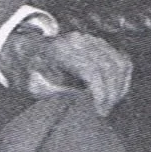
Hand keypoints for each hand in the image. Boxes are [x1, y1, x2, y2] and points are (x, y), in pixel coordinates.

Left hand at [0, 25, 132, 115]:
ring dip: (119, 87)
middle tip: (104, 112)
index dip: (100, 93)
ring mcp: (91, 40)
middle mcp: (78, 41)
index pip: (91, 71)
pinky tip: (116, 93)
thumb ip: (57, 94)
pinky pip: (122, 60)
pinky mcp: (99, 44)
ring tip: (109, 104)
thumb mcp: (34, 86)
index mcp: (60, 50)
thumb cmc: (29, 71)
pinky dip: (123, 78)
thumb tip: (82, 102)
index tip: (99, 110)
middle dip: (111, 94)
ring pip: (119, 63)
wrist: (27, 52)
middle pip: (109, 67)